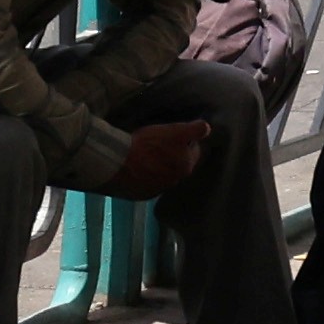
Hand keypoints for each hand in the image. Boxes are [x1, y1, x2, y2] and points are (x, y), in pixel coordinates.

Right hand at [93, 118, 211, 205]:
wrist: (116, 163)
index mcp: (185, 167)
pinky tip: (137, 166)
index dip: (186, 141)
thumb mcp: (175, 131)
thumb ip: (194, 130)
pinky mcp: (140, 195)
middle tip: (161, 143)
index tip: (175, 135)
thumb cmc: (148, 144)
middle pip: (179, 164)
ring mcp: (157, 190)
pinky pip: (148, 183)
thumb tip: (207, 128)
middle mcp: (175, 182)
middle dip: (174, 155)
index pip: (194, 151)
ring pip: (164, 174)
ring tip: (148, 154)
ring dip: (160, 166)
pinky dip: (146, 176)